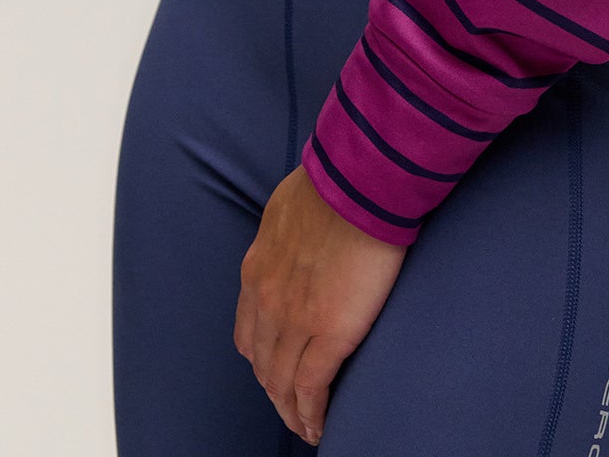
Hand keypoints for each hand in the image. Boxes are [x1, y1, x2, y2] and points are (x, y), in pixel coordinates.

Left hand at [235, 164, 409, 443]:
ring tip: (306, 425)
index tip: (275, 372)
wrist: (360, 182)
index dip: (261, 359)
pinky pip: (311, 389)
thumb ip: (285, 233)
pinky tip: (318, 427)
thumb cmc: (335, 182)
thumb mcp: (287, 208)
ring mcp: (295, 321)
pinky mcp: (329, 334)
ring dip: (291, 410)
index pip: (248, 332)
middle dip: (275, 392)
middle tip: (291, 408)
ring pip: (282, 383)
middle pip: (262, 364)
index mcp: (257, 270)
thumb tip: (297, 236)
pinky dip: (312, 414)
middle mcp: (267, 301)